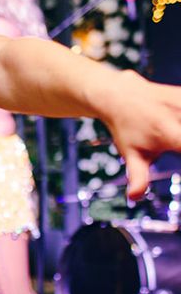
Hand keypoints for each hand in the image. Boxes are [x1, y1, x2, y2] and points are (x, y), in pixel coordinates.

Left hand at [102, 71, 180, 199]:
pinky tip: (174, 129)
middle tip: (173, 146)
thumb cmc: (125, 128)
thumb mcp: (131, 154)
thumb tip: (134, 197)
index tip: (178, 150)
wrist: (119, 96)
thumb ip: (138, 177)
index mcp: (168, 133)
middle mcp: (179, 113)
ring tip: (172, 139)